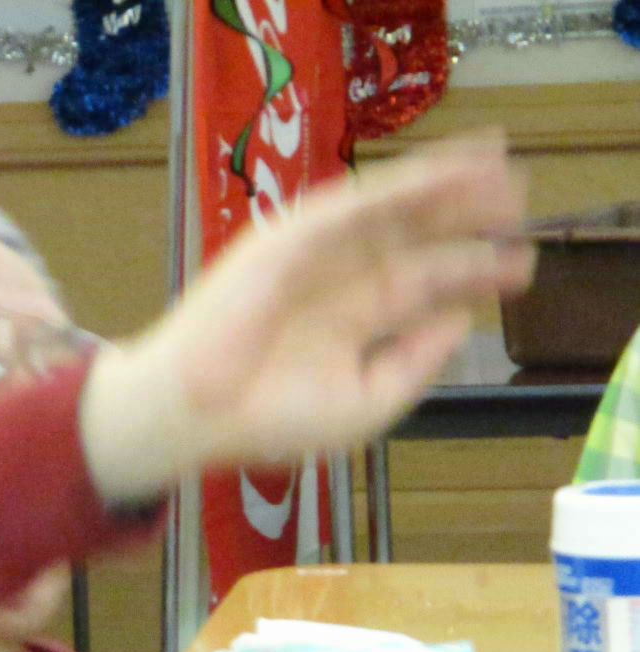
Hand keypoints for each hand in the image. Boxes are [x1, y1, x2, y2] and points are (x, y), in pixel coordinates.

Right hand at [80, 132, 534, 504]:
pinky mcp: (289, 237)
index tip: (523, 263)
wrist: (195, 412)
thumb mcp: (365, 403)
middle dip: (466, 218)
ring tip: (500, 166)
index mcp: (350, 324)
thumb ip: (415, 363)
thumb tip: (462, 319)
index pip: (420, 286)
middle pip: (412, 239)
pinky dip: (401, 186)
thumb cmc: (269, 419)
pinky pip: (354, 204)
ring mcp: (313, 257)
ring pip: (390, 212)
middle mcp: (337, 283)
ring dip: (444, 186)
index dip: (472, 271)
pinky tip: (447, 172)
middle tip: (521, 198)